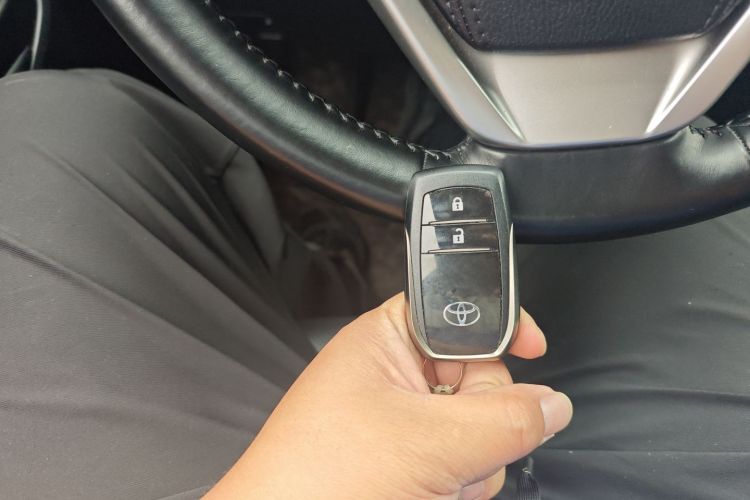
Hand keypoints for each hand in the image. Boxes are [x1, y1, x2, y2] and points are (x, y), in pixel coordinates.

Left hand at [205, 294, 572, 499]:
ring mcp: (399, 420)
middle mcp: (392, 374)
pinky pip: (459, 458)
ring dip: (470, 460)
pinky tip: (432, 493)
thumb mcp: (428, 442)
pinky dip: (458, 480)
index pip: (458, 311)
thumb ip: (504, 419)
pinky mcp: (405, 458)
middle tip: (459, 445)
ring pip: (474, 425)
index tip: (534, 347)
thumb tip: (551, 403)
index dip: (499, 325)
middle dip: (483, 417)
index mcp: (385, 340)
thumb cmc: (317, 479)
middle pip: (478, 375)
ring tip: (435, 479)